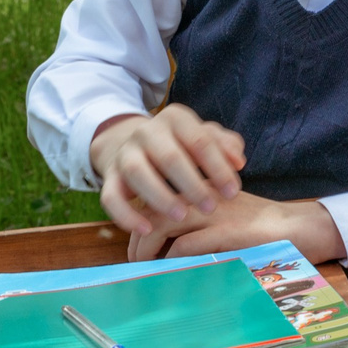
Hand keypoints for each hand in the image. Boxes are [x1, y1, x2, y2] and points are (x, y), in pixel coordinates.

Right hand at [91, 104, 244, 243]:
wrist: (134, 144)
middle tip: (210, 207)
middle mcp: (146, 132)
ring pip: (138, 173)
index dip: (218, 167)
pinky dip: (126, 215)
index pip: (199, 140)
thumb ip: (225, 145)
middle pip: (169, 156)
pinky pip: (111, 197)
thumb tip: (238, 162)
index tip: (232, 192)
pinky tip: (147, 229)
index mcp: (175, 118)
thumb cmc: (181, 145)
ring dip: (161, 197)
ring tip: (181, 216)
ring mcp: (125, 153)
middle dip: (192, 184)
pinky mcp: (109, 177)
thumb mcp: (204, 138)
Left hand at [126, 190, 346, 263]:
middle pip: (155, 208)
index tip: (139, 242)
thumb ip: (201, 223)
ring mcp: (214, 213)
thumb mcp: (227, 217)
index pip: (160, 196)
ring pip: (163, 223)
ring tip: (141, 265)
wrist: (299, 227)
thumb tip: (169, 246)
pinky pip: (186, 245)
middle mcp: (204, 196)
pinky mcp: (224, 232)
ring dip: (146, 247)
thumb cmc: (263, 227)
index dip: (143, 219)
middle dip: (137, 236)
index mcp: (204, 188)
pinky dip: (171, 259)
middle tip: (132, 259)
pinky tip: (168, 269)